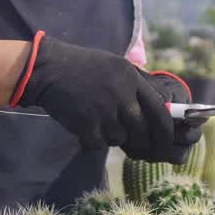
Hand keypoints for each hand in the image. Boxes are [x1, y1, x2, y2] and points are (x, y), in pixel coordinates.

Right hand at [10, 32, 181, 162]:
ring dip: (112, 137)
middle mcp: (121, 93)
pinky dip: (92, 141)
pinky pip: (99, 144)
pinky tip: (84, 126)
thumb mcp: (117, 65)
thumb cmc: (84, 68)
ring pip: (120, 139)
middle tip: (139, 148)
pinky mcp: (85, 124)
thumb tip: (166, 104)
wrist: (48, 69)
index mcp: (131, 77)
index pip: (161, 110)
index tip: (165, 142)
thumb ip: (140, 84)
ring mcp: (103, 110)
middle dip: (143, 144)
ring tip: (98, 121)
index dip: (166, 130)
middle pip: (143, 130)